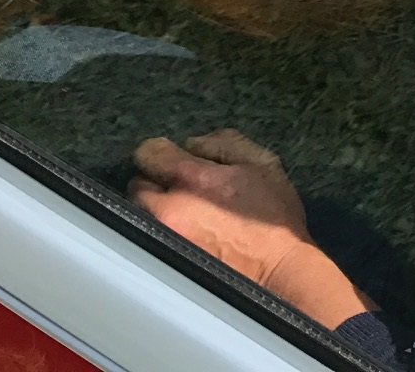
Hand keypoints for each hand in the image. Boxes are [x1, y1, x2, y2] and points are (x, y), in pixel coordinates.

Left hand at [130, 130, 372, 327]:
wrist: (277, 270)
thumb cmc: (273, 218)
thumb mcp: (262, 164)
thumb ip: (224, 143)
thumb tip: (193, 144)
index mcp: (192, 179)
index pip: (148, 153)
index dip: (161, 152)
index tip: (174, 158)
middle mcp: (169, 209)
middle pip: (137, 185)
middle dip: (156, 182)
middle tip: (183, 189)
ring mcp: (163, 239)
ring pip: (141, 213)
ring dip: (156, 208)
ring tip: (184, 213)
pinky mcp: (165, 262)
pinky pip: (150, 237)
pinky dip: (161, 231)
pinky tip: (188, 234)